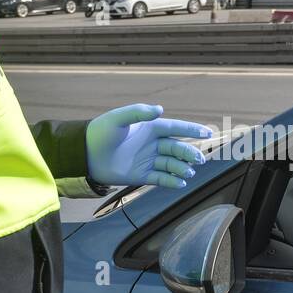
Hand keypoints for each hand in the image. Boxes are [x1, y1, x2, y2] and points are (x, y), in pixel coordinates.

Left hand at [86, 104, 211, 188]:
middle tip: (199, 159)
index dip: (192, 130)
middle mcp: (152, 144)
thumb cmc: (101, 132)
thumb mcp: (119, 118)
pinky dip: (172, 181)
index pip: (176, 128)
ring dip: (182, 168)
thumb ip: (139, 113)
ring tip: (188, 172)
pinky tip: (180, 182)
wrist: (85, 154)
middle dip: (190, 153)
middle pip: (177, 148)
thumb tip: (160, 109)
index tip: (207, 132)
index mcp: (150, 128)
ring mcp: (148, 160)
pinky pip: (161, 178)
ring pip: (172, 164)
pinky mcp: (142, 175)